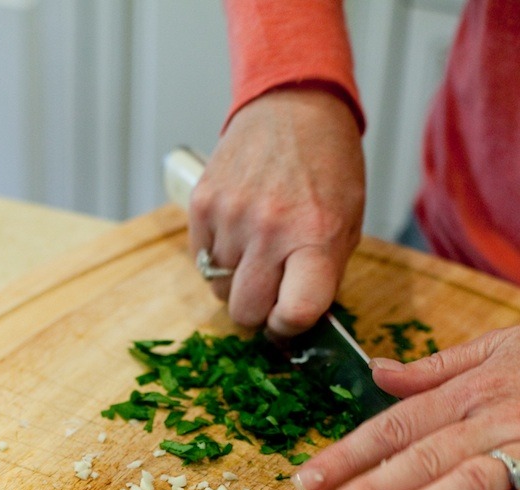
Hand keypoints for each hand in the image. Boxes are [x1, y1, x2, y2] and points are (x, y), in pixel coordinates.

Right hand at [189, 87, 364, 336]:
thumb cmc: (326, 170)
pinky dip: (218, 257)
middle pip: (245, 312)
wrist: (293, 105)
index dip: (288, 326)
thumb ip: (321, 277)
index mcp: (316, 238)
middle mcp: (270, 230)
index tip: (288, 318)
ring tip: (256, 250)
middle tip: (270, 288)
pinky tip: (238, 232)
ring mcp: (231, 216)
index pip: (294, 312)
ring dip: (236, 282)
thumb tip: (296, 323)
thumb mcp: (346, 225)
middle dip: (257, 310)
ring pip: (219, 291)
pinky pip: (201, 261)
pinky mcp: (202, 205)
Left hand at [292, 326, 519, 489]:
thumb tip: (377, 372)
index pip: (395, 426)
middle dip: (367, 488)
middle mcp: (491, 418)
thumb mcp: (499, 348)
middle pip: (419, 457)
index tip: (306, 480)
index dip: (348, 454)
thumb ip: (437, 369)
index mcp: (469, 391)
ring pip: (463, 480)